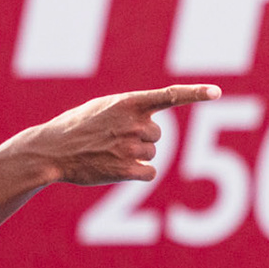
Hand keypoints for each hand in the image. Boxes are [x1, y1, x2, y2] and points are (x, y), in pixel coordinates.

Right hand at [5, 83, 221, 187]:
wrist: (52, 151)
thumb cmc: (75, 128)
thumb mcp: (102, 108)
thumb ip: (130, 111)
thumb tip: (153, 128)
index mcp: (129, 102)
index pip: (170, 96)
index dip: (195, 94)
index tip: (217, 93)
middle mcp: (134, 123)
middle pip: (157, 135)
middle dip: (140, 139)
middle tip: (112, 140)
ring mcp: (130, 147)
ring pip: (152, 154)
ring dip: (135, 157)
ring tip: (108, 153)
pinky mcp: (127, 169)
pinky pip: (149, 173)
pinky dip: (137, 174)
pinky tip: (117, 170)